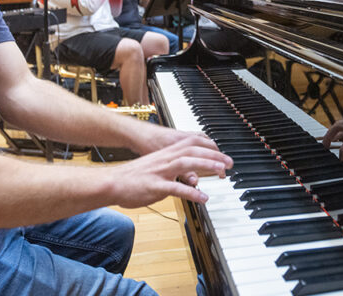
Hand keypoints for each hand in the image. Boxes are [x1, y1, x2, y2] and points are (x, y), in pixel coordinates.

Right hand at [109, 133, 232, 206]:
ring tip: (221, 172)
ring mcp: (160, 172)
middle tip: (229, 163)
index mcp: (166, 153)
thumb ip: (172, 165)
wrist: (113, 182)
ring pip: (186, 164)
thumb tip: (187, 171)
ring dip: (206, 166)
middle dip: (214, 155)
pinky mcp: (155, 186)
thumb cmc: (133, 176)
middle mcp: (165, 159)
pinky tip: (203, 198)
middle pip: (193, 151)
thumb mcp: (156, 165)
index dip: (209, 147)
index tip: (222, 154)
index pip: (192, 143)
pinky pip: (176, 188)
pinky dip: (191, 192)